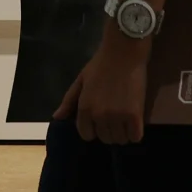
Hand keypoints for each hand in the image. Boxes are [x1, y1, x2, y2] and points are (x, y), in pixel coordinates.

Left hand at [55, 30, 149, 144]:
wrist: (123, 52)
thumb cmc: (101, 64)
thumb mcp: (80, 81)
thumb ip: (68, 101)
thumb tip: (57, 118)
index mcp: (84, 108)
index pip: (86, 135)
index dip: (93, 129)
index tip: (99, 122)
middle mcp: (99, 116)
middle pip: (104, 138)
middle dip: (108, 131)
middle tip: (114, 119)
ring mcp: (117, 117)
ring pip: (120, 140)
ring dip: (122, 133)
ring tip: (125, 121)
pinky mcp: (135, 115)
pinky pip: (135, 137)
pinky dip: (135, 133)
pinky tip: (134, 123)